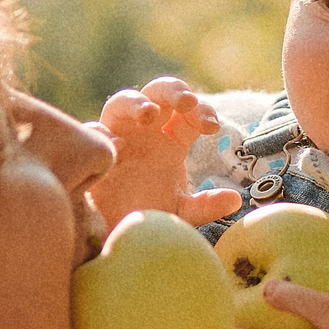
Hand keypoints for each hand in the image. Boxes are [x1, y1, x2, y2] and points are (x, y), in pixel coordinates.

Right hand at [88, 78, 242, 228]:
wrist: (114, 236)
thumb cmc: (148, 216)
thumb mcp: (180, 213)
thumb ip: (205, 206)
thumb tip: (235, 200)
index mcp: (170, 140)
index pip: (188, 113)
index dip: (201, 111)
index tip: (212, 127)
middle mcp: (144, 132)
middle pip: (157, 93)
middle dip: (173, 91)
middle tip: (187, 102)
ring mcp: (117, 138)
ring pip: (121, 103)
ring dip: (135, 103)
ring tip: (149, 114)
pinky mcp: (93, 154)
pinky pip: (94, 134)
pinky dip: (103, 135)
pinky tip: (118, 147)